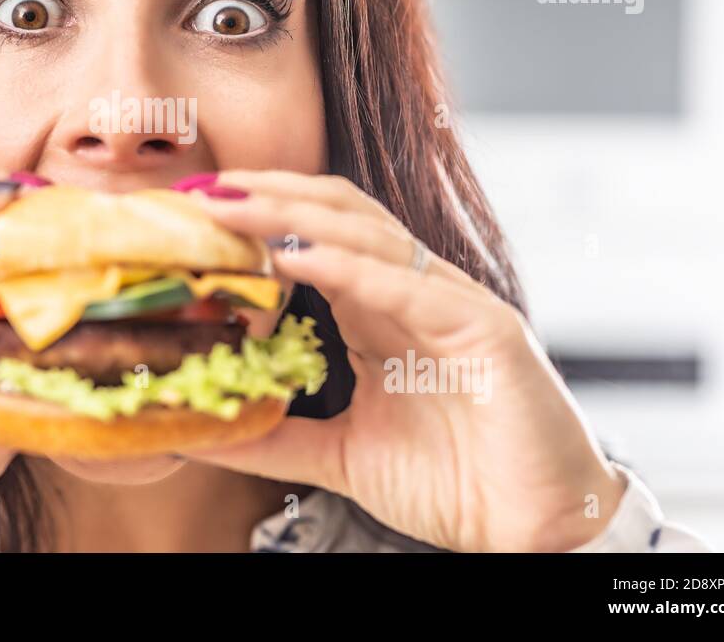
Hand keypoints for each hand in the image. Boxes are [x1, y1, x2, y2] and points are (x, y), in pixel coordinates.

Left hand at [180, 169, 626, 551]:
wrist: (533, 533)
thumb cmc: (453, 482)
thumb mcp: (338, 454)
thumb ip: (272, 437)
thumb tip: (194, 431)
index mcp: (382, 310)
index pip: (315, 236)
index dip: (258, 216)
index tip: (191, 211)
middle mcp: (416, 293)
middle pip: (337, 216)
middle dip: (268, 194)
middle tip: (200, 189)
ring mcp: (453, 304)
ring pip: (369, 234)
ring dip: (294, 214)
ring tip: (232, 204)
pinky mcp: (487, 330)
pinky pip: (411, 288)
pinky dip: (352, 267)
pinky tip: (296, 255)